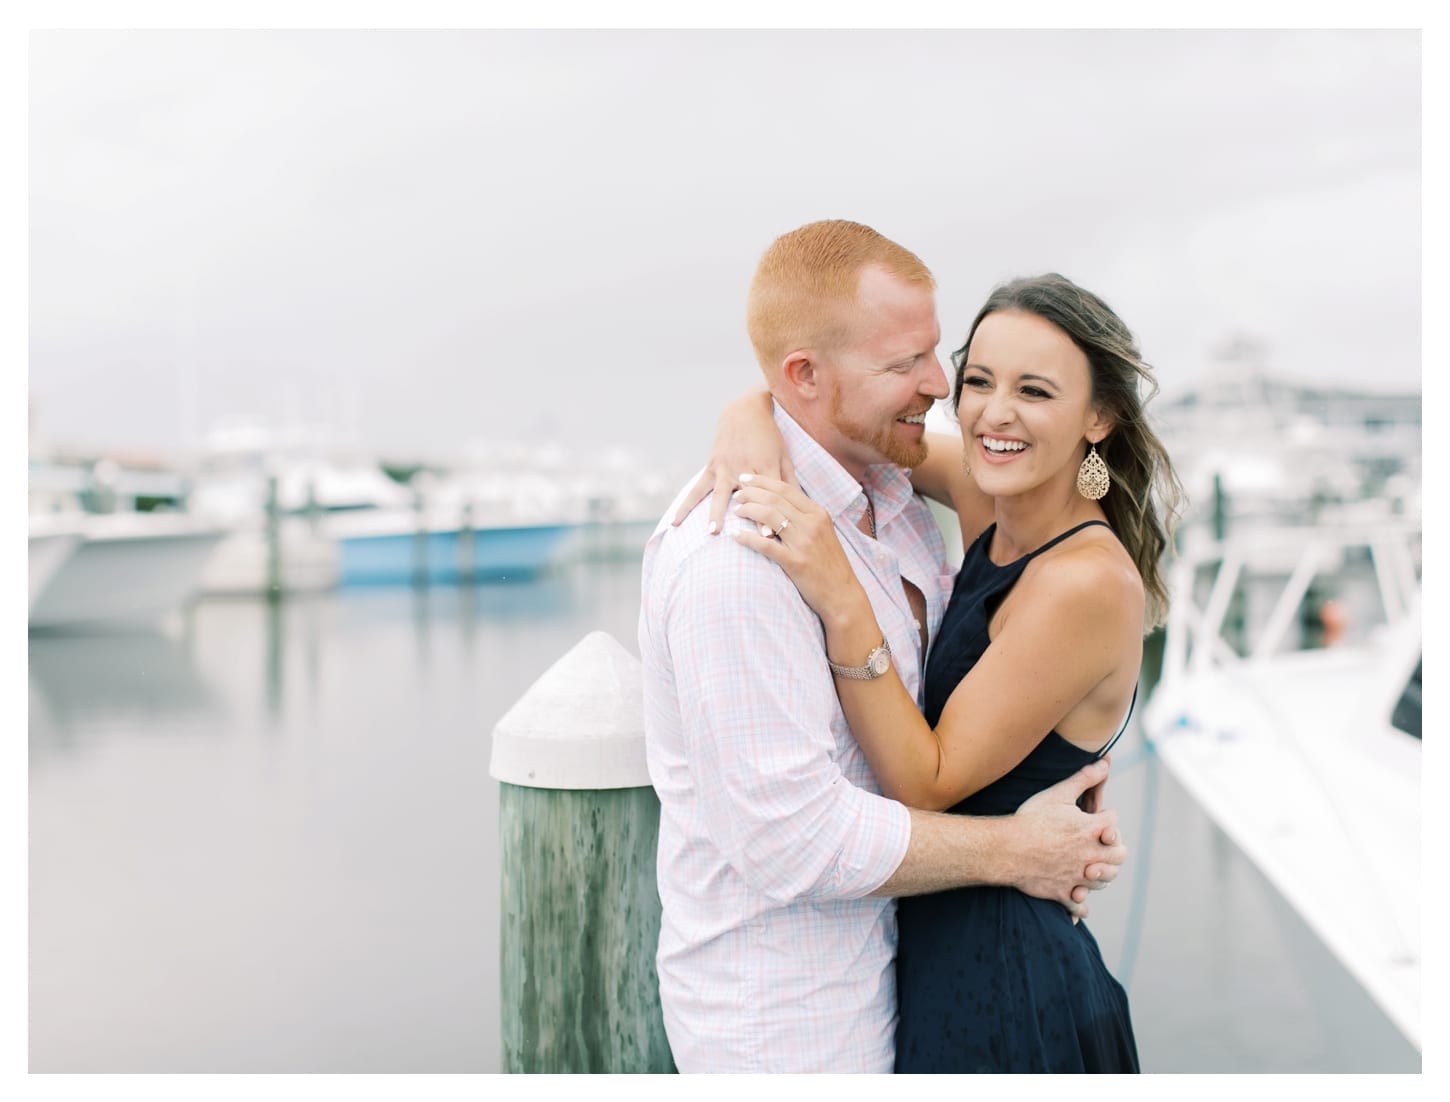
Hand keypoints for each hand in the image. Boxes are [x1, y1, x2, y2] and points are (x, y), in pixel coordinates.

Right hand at [671, 390, 795, 534]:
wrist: (745, 411)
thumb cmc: (769, 437)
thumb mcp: (784, 456)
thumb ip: (789, 481)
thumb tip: (800, 506)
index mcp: (766, 465)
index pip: (768, 493)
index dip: (768, 515)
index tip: (768, 537)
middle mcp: (744, 467)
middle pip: (745, 495)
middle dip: (745, 515)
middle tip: (744, 536)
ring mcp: (726, 467)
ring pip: (720, 494)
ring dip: (715, 513)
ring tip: (712, 532)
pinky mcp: (712, 466)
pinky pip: (698, 488)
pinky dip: (686, 505)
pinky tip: (676, 522)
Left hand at [729, 475, 865, 625]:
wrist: (842, 594)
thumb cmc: (829, 565)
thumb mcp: (823, 533)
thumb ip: (805, 517)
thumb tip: (781, 503)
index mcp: (818, 513)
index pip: (786, 488)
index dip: (763, 481)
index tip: (746, 478)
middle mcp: (812, 524)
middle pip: (775, 498)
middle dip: (751, 493)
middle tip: (737, 494)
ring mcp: (804, 542)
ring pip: (769, 516)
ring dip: (748, 510)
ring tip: (736, 511)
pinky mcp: (795, 562)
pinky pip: (766, 545)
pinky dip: (748, 538)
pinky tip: (736, 536)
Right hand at [1009, 759, 1127, 919]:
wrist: (1007, 849)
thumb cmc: (1032, 819)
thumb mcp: (1058, 794)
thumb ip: (1084, 779)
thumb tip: (1105, 763)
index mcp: (1092, 830)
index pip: (1113, 821)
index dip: (1106, 817)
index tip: (1096, 817)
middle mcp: (1091, 855)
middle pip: (1119, 856)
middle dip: (1114, 849)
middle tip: (1102, 845)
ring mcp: (1079, 876)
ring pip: (1104, 880)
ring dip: (1101, 874)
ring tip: (1092, 868)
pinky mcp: (1064, 892)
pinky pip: (1080, 905)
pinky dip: (1081, 905)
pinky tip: (1078, 900)